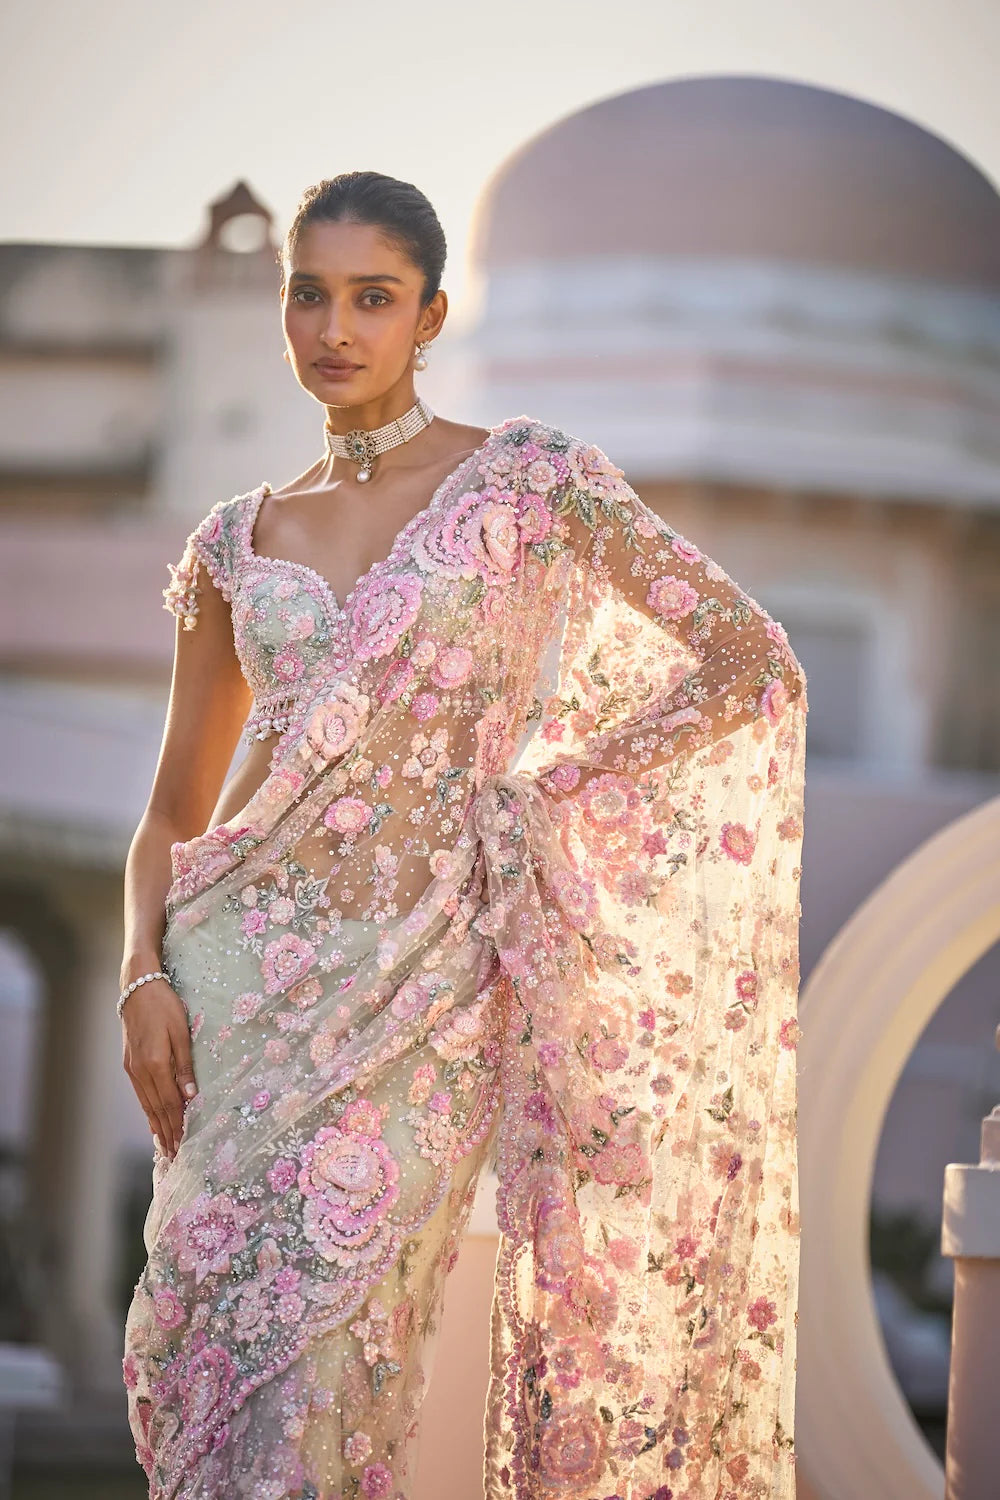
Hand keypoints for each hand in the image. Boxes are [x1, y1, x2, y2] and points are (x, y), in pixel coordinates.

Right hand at [120, 978, 197, 1158]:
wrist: (137, 988)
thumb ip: (185, 1066)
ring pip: (146, 1104)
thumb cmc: (165, 1006)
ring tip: (164, 1145)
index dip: (178, 1126)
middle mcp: (141, 1071)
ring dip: (156, 1126)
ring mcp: (132, 1068)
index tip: (184, 1145)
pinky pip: (140, 1094)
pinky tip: (152, 1119)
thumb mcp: (181, 1032)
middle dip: (167, 1133)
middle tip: (175, 1155)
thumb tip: (191, 1097)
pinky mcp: (129, 1064)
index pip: (170, 1103)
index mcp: (156, 1064)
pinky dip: (147, 1110)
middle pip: (157, 1109)